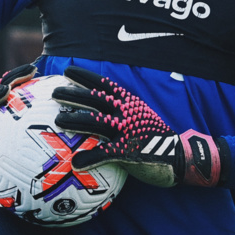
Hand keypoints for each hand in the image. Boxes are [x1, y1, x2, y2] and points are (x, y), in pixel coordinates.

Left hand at [52, 65, 221, 187]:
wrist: (179, 156)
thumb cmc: (154, 138)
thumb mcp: (139, 117)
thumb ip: (120, 113)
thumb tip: (97, 112)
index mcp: (129, 103)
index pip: (104, 85)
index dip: (85, 77)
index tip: (68, 71)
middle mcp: (127, 113)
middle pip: (95, 100)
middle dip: (74, 94)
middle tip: (54, 93)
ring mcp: (128, 130)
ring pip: (97, 122)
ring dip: (76, 120)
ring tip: (57, 121)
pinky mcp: (130, 151)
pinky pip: (106, 153)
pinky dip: (90, 157)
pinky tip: (75, 163)